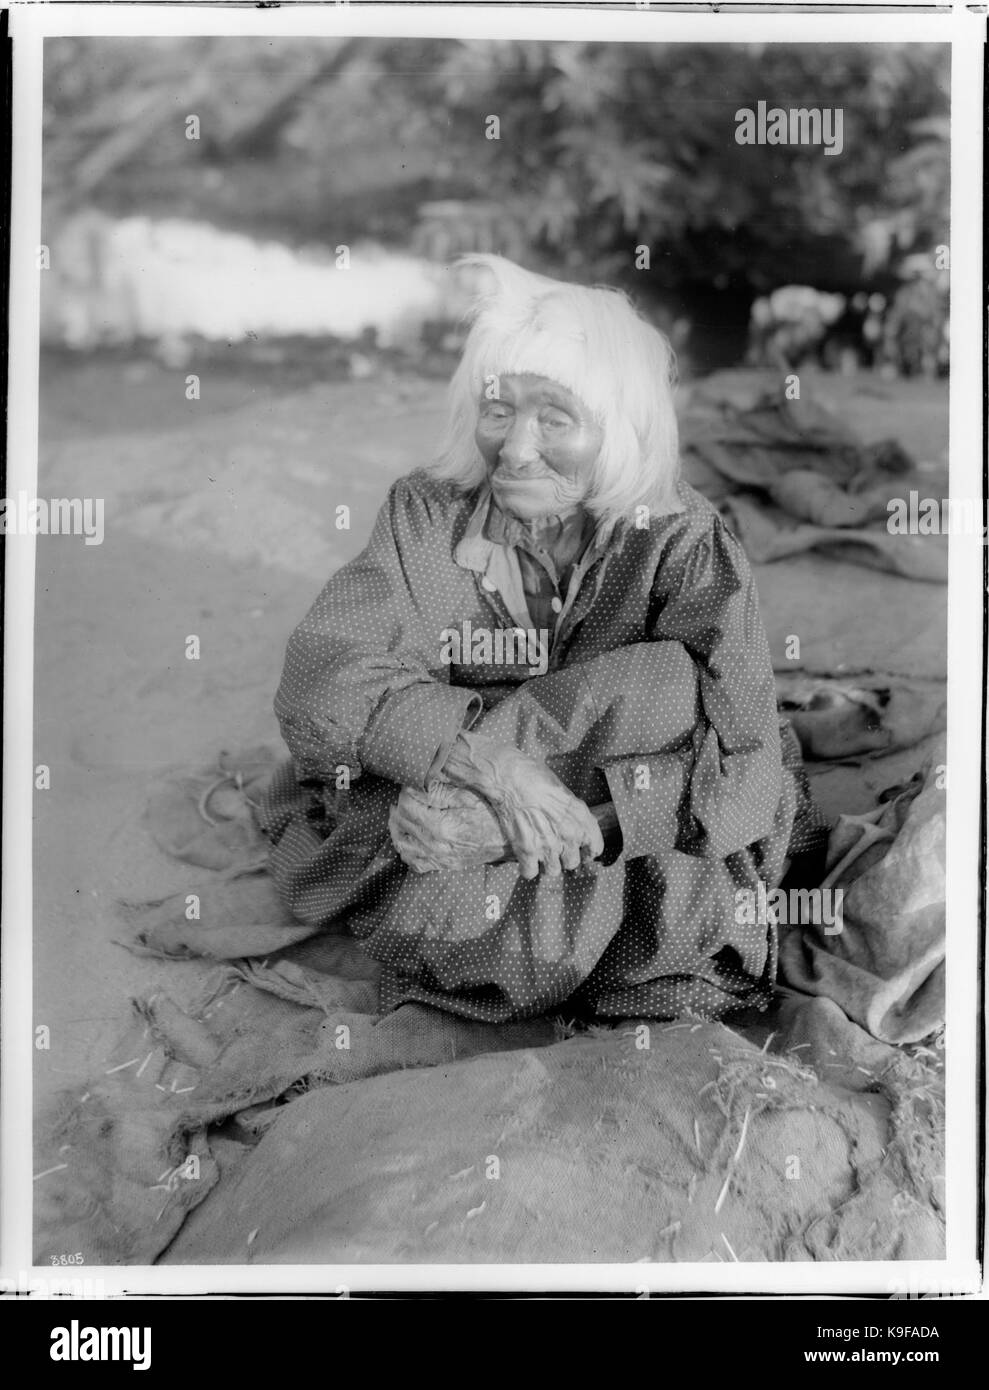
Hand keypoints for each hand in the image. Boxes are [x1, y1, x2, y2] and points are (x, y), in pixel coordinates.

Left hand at [389, 782, 510, 873]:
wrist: (514, 840)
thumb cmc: (494, 813)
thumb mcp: (469, 796)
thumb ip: (440, 792)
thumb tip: (415, 787)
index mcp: (441, 827)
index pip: (406, 806)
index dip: (405, 791)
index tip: (412, 784)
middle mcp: (436, 847)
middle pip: (401, 824)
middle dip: (400, 806)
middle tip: (407, 794)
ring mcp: (439, 859)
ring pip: (402, 845)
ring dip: (398, 827)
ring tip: (404, 813)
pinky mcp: (444, 865)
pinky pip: (414, 863)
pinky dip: (407, 849)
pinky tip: (412, 836)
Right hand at [438, 731, 603, 879]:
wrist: (509, 778)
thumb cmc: (534, 777)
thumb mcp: (564, 791)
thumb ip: (573, 813)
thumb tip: (574, 825)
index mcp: (581, 818)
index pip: (595, 848)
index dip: (586, 850)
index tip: (580, 850)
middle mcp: (569, 834)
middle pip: (572, 863)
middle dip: (563, 857)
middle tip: (552, 848)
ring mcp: (548, 845)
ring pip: (553, 871)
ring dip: (545, 864)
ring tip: (537, 853)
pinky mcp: (526, 851)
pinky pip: (530, 873)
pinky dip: (526, 867)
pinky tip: (524, 857)